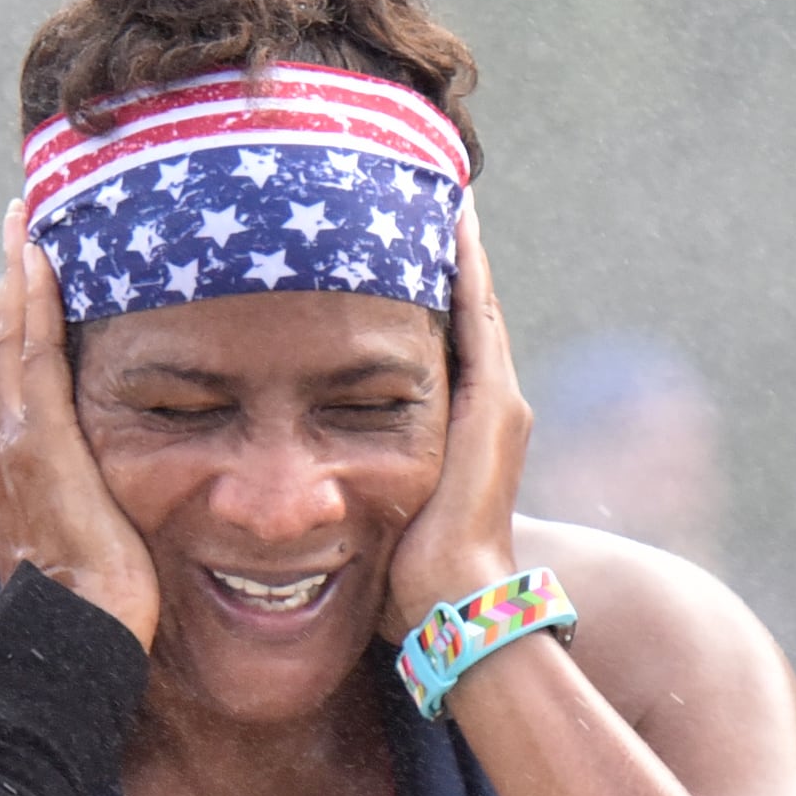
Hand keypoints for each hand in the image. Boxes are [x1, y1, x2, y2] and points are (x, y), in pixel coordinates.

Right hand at [0, 201, 158, 645]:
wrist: (75, 645)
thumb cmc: (93, 612)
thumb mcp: (91, 541)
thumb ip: (94, 503)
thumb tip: (123, 493)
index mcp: (8, 469)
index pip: (9, 374)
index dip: (17, 318)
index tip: (30, 267)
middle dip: (12, 279)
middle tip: (24, 221)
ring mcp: (10, 446)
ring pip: (8, 338)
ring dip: (18, 275)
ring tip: (28, 222)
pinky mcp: (37, 448)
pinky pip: (31, 355)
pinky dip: (32, 303)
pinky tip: (43, 259)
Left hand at [384, 206, 534, 629]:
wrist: (452, 611)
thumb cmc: (406, 582)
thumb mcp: (375, 513)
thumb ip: (352, 480)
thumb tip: (299, 477)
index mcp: (458, 427)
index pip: (440, 336)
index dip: (421, 284)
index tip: (389, 232)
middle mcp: (488, 405)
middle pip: (463, 306)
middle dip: (440, 250)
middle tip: (414, 185)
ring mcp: (497, 403)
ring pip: (476, 301)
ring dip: (456, 246)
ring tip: (436, 187)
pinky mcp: (495, 407)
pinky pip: (477, 318)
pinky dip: (465, 271)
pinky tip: (448, 223)